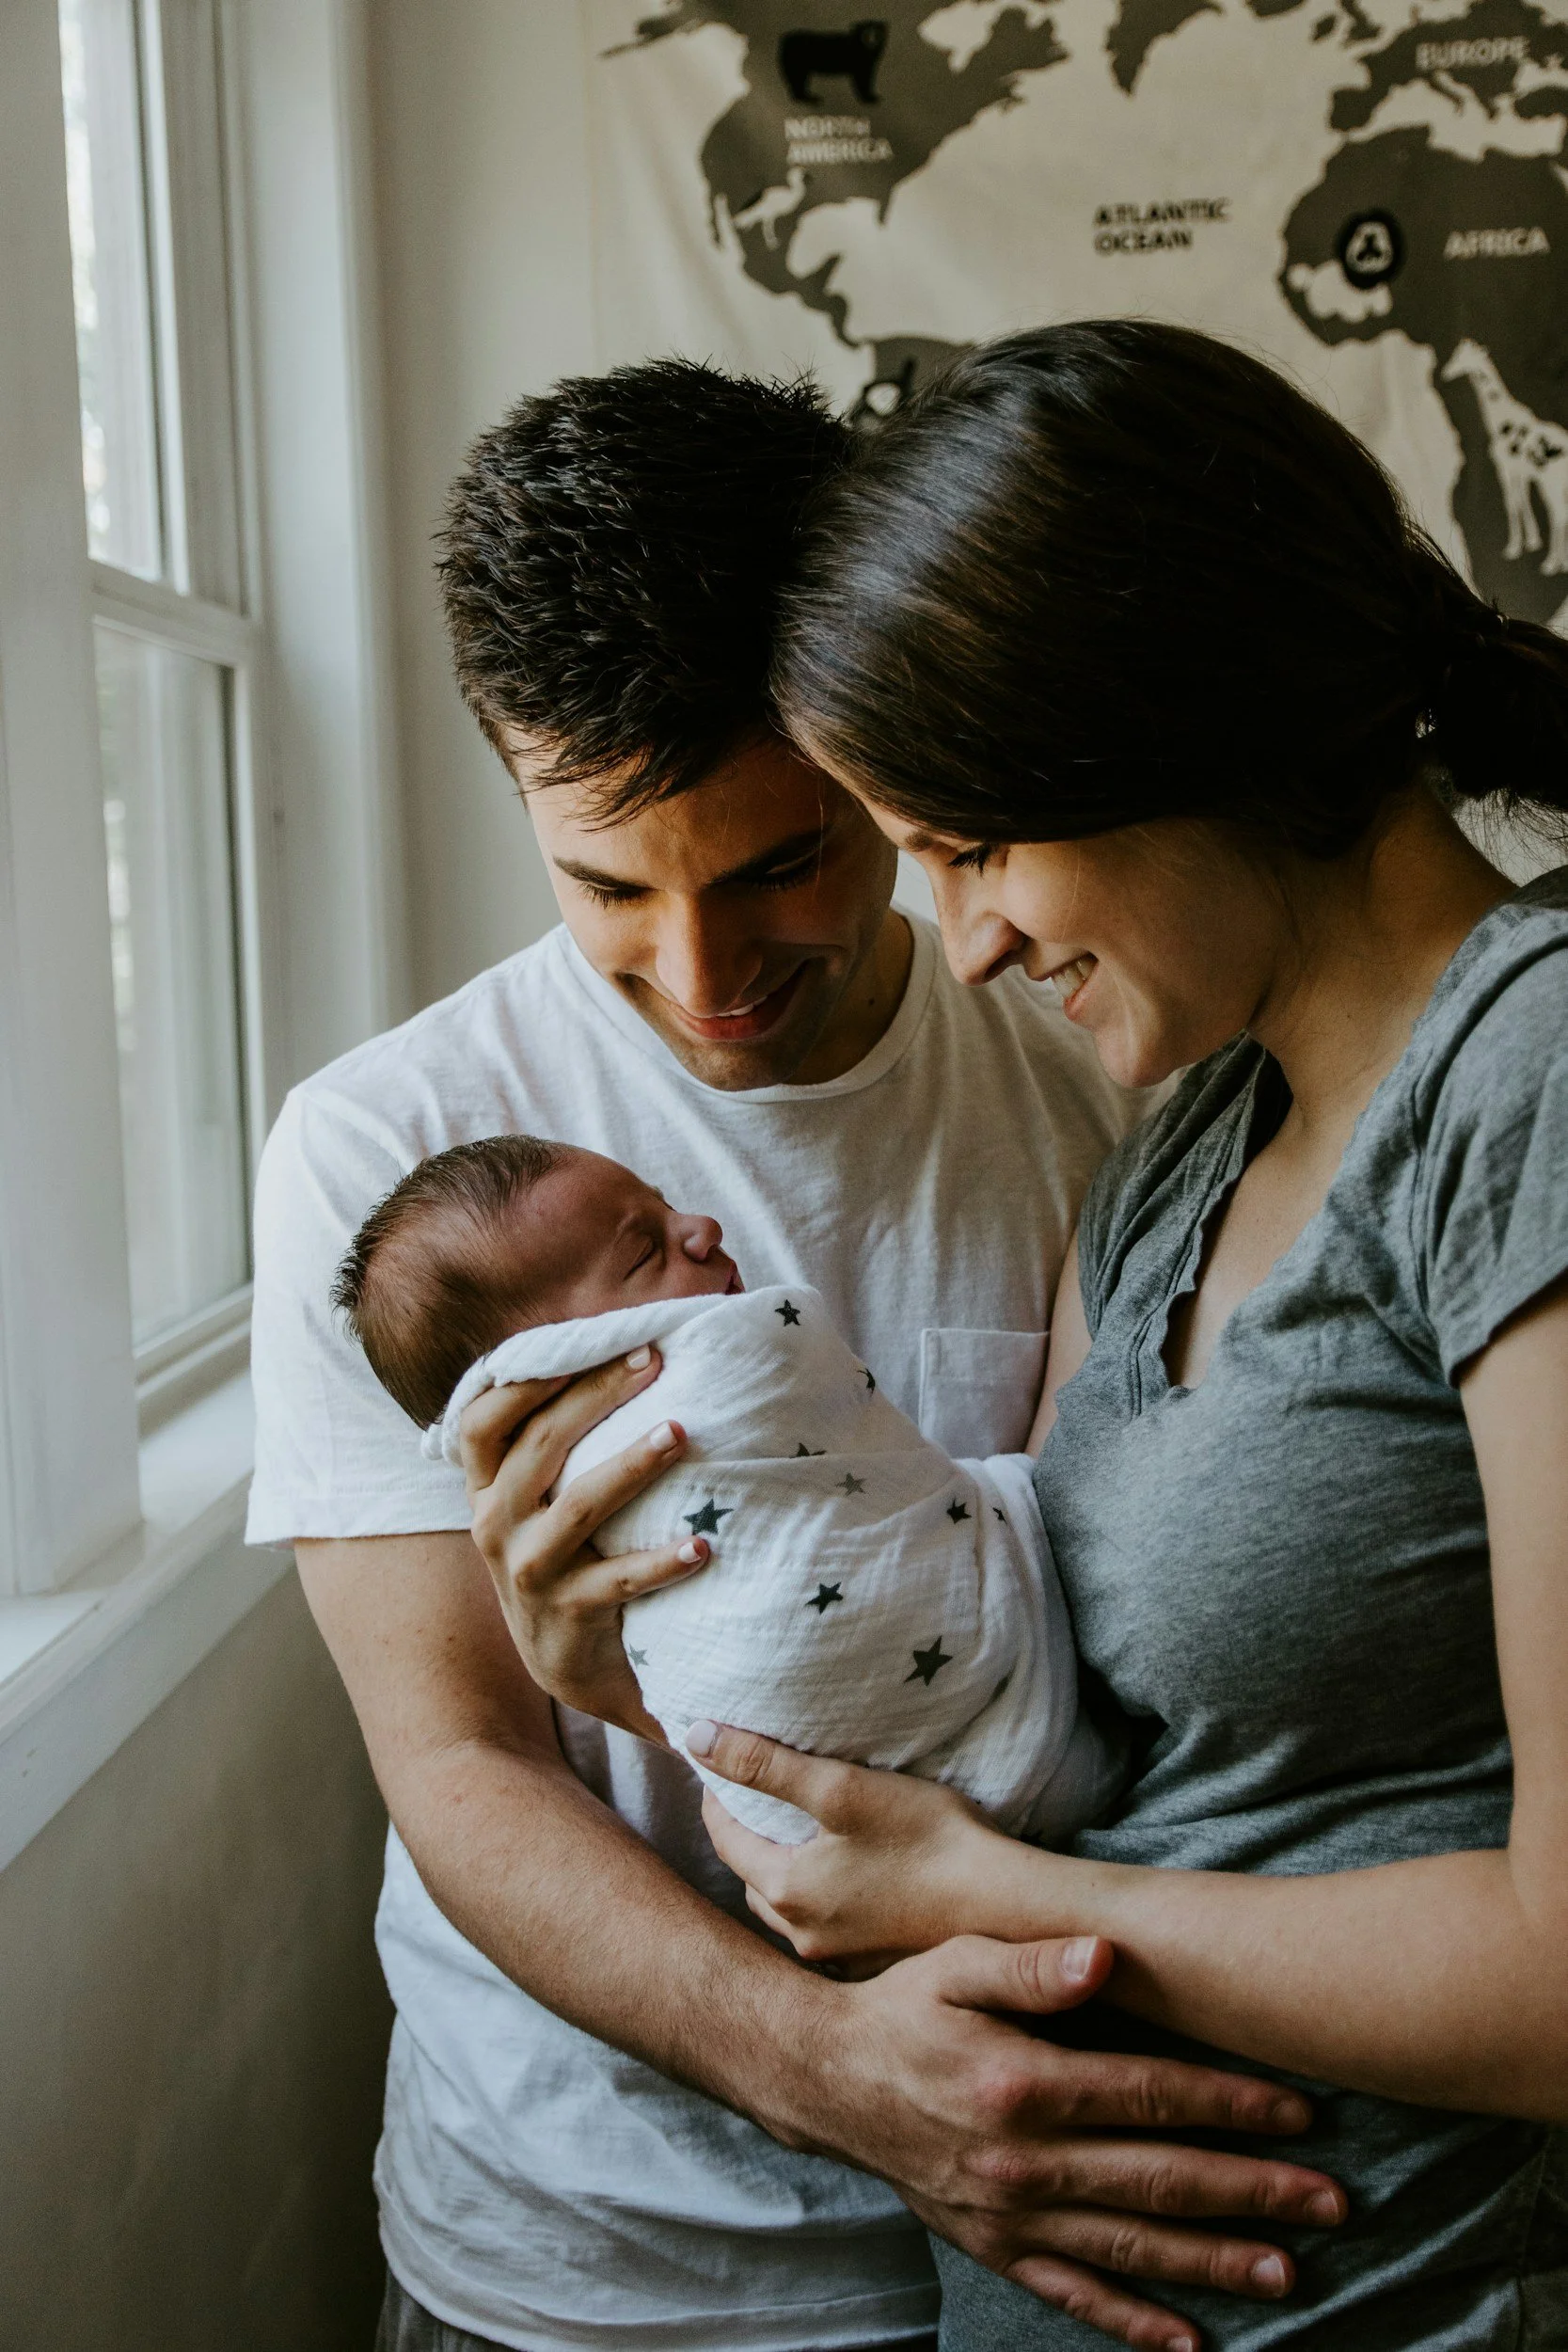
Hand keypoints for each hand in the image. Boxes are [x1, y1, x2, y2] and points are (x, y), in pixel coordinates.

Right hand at [459, 1348, 708, 1735]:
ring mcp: (529, 1570)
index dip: (527, 1380)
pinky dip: (661, 1561)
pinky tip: (702, 1545)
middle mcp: (497, 1524)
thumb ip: (553, 1445)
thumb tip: (622, 1357)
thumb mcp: (536, 1503)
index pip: (484, 1422)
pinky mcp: (569, 1612)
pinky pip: (619, 1580)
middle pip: (540, 1444)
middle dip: (596, 1395)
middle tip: (653, 1362)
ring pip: (579, 1504)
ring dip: (632, 1464)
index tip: (585, 1344)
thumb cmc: (564, 1556)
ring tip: (679, 1432)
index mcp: (488, 1489)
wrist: (567, 1663)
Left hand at [692, 1720, 995, 1961]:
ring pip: (787, 1909)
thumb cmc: (928, 1840)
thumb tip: (697, 1738)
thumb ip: (765, 1764)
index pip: (725, 1841)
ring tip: (794, 1837)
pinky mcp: (872, 1963)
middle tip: (752, 1801)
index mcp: (786, 1892)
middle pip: (752, 1878)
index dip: (717, 1799)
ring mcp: (838, 1958)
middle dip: (745, 1839)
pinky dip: (819, 1900)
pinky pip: (826, 1928)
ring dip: (780, 1873)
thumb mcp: (841, 1788)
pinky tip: (844, 1879)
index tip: (719, 1770)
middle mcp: (803, 1936)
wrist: (1006, 1909)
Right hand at [788, 1936, 1343, 2351]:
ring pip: (1131, 2245)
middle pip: (1159, 2179)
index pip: (1149, 2096)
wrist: (825, 2078)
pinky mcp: (995, 2247)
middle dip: (1253, 2191)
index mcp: (1023, 2083)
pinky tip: (1191, 2341)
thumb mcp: (955, 1963)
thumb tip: (1104, 1956)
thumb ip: (1032, 1964)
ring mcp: (1011, 2215)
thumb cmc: (901, 2006)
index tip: (1298, 2110)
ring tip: (1289, 2269)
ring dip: (1214, 2259)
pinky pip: (1074, 2294)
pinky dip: (1133, 2323)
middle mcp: (1024, 2161)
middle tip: (1333, 2202)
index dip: (1229, 2103)